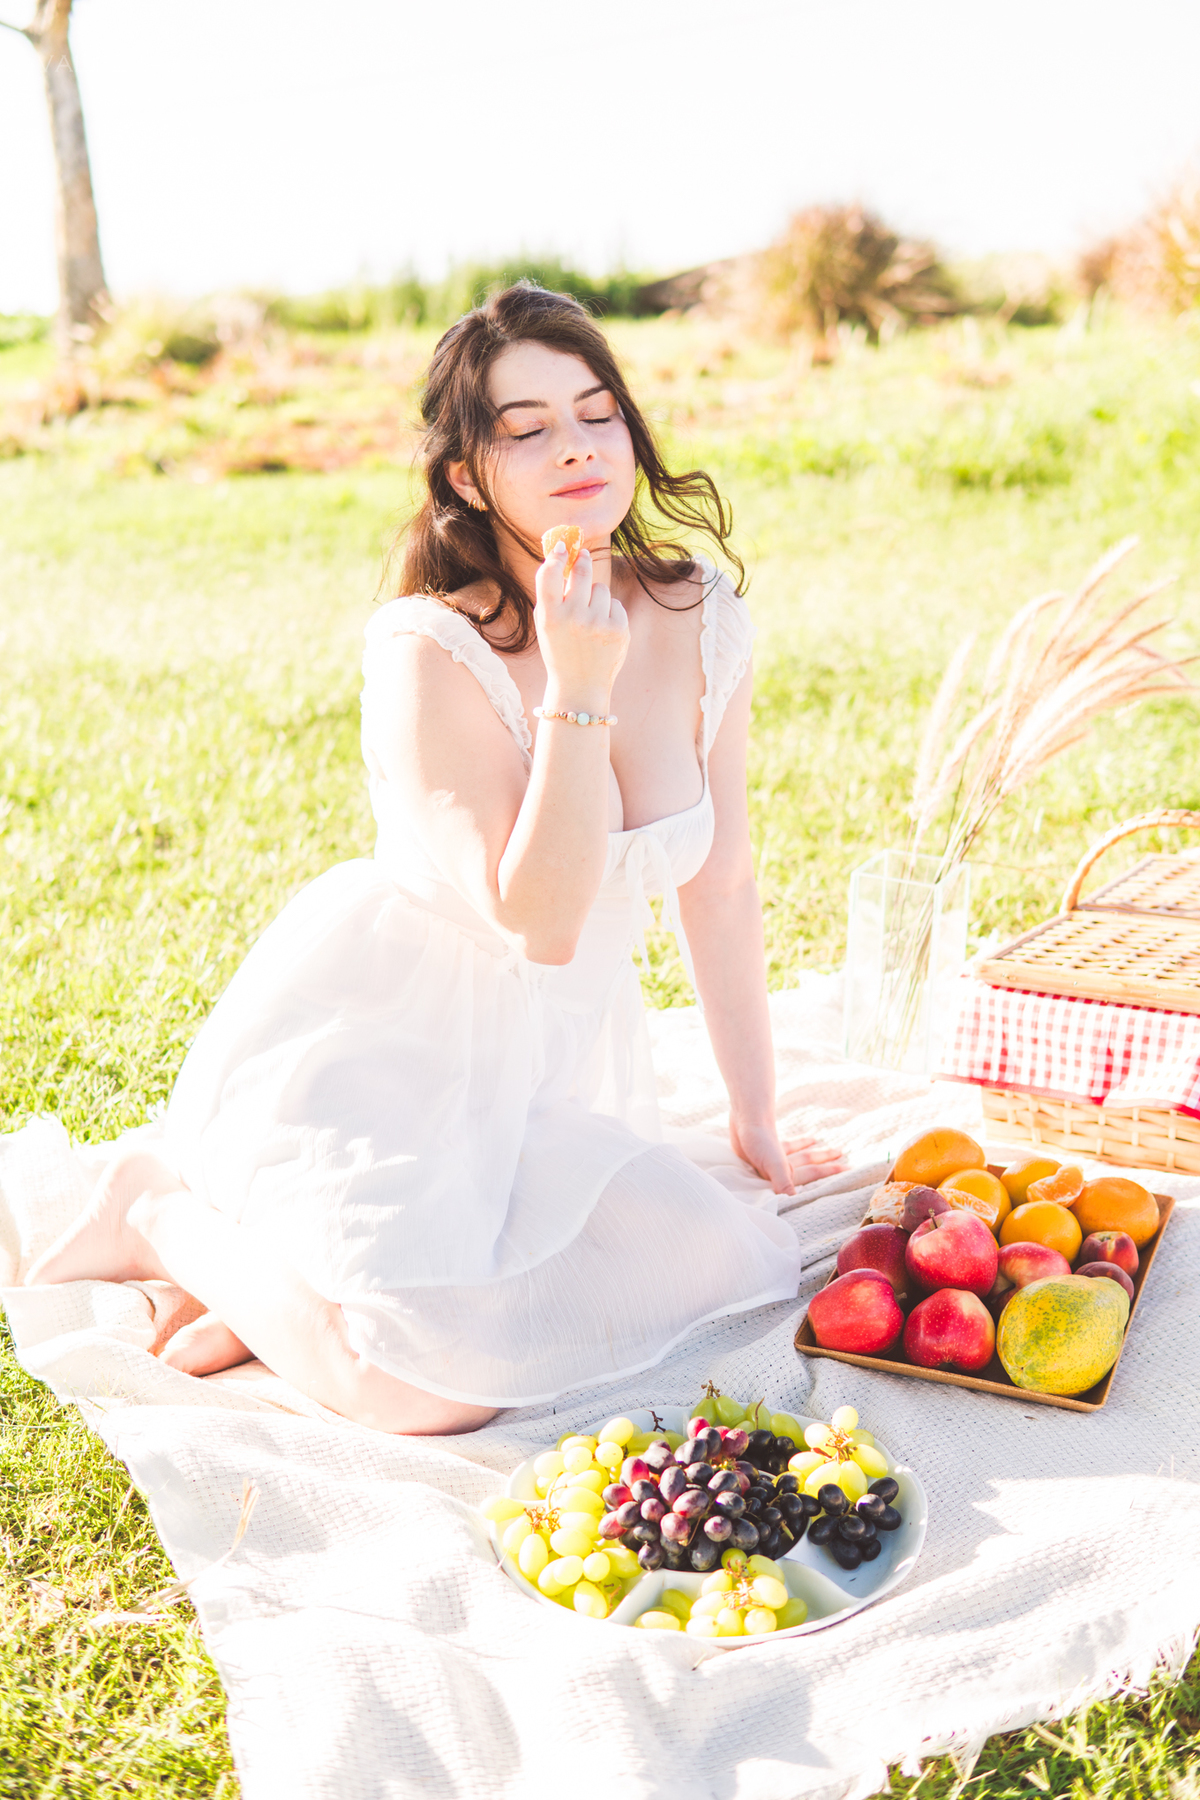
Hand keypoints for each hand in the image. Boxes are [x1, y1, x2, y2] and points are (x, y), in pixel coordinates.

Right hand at [534, 541, 628, 707]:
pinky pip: (615, 604)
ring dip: (595, 597)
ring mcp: (598, 624)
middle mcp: (573, 618)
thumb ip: (551, 594)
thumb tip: (563, 555)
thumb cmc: (560, 649)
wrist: (580, 685)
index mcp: (549, 617)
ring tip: (589, 620)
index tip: (562, 547)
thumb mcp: (547, 624)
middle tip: (582, 556)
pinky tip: (602, 631)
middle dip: (582, 562)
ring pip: (600, 588)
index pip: (548, 575)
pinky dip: (609, 613)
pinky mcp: (618, 629)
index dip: (555, 557)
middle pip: (581, 572)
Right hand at [730, 1119, 845, 1196]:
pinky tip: (810, 1139)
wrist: (741, 1120)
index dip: (830, 1172)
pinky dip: (800, 1144)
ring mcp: (775, 1159)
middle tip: (844, 1158)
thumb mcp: (771, 1164)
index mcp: (784, 1174)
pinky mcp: (769, 1148)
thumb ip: (782, 1181)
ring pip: (802, 1156)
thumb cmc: (755, 1143)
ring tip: (833, 1149)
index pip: (812, 1174)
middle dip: (827, 1163)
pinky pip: (789, 1147)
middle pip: (810, 1166)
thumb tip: (792, 1198)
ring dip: (816, 1154)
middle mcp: (781, 1169)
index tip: (849, 1171)